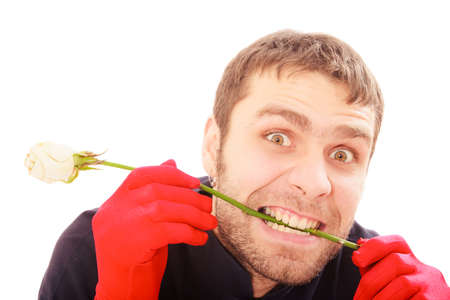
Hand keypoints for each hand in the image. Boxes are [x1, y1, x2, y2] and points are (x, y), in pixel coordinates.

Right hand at [92, 160, 217, 299]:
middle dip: (189, 197)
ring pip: (166, 209)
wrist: (121, 291)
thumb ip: (153, 193)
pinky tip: (200, 238)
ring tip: (210, 222)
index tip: (194, 181)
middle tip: (208, 206)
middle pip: (157, 191)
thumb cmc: (134, 254)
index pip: (140, 175)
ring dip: (194, 215)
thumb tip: (171, 163)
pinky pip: (171, 230)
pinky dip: (191, 232)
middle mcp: (115, 210)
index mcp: (114, 202)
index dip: (170, 174)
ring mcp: (123, 226)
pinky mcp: (137, 242)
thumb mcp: (141, 220)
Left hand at [352, 235, 449, 299]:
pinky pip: (413, 299)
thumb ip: (372, 264)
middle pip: (395, 261)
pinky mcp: (434, 298)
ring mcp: (431, 282)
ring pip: (403, 283)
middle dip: (372, 281)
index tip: (356, 259)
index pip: (394, 242)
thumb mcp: (384, 278)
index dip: (374, 247)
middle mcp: (422, 267)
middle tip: (359, 299)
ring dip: (382, 297)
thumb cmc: (398, 296)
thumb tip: (359, 246)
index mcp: (408, 259)